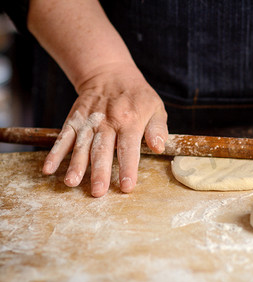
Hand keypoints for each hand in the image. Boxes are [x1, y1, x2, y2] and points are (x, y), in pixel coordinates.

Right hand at [42, 63, 168, 196]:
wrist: (110, 73)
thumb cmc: (137, 96)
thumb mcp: (155, 108)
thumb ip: (158, 129)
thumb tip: (159, 147)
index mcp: (130, 121)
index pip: (129, 148)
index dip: (128, 168)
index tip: (126, 187)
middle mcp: (108, 122)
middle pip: (103, 150)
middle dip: (99, 172)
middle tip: (98, 192)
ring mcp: (89, 121)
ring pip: (81, 145)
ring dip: (75, 165)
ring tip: (71, 182)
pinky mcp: (74, 120)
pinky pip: (63, 137)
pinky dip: (55, 152)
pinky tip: (49, 169)